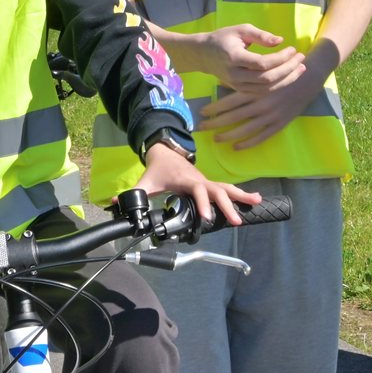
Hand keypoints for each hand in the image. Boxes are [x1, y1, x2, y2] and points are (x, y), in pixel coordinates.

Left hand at [131, 142, 259, 226]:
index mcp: (185, 180)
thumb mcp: (145, 181)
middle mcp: (199, 180)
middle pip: (217, 191)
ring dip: (241, 196)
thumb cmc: (158, 168)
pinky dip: (242, 194)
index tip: (206, 217)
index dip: (202, 203)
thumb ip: (133, 193)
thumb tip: (114, 203)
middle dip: (227, 205)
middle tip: (236, 220)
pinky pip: (228, 189)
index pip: (197, 191)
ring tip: (257, 202)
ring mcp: (207, 181)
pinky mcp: (210, 184)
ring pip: (226, 188)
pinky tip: (257, 200)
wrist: (166, 151)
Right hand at [191, 25, 304, 94]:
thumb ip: (261, 35)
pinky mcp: (241, 90)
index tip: (293, 49)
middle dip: (288, 70)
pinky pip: (263, 92)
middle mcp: (235, 75)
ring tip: (300, 68)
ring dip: (287, 79)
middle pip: (267, 78)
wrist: (204, 55)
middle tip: (301, 58)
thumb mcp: (241, 30)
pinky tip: (288, 76)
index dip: (281, 58)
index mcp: (234, 58)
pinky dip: (278, 85)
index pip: (263, 63)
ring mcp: (238, 85)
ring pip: (267, 88)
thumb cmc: (224, 38)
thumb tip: (280, 41)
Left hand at [198, 60, 321, 148]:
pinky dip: (248, 143)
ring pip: (245, 129)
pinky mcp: (279, 124)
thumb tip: (219, 82)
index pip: (229, 101)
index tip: (202, 112)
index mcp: (255, 89)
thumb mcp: (260, 73)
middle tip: (201, 127)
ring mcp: (271, 115)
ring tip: (216, 138)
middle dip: (215, 123)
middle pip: (233, 117)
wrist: (305, 79)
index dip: (214, 108)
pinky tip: (236, 147)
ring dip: (228, 135)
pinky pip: (261, 137)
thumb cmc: (279, 72)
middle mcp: (261, 103)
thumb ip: (243, 81)